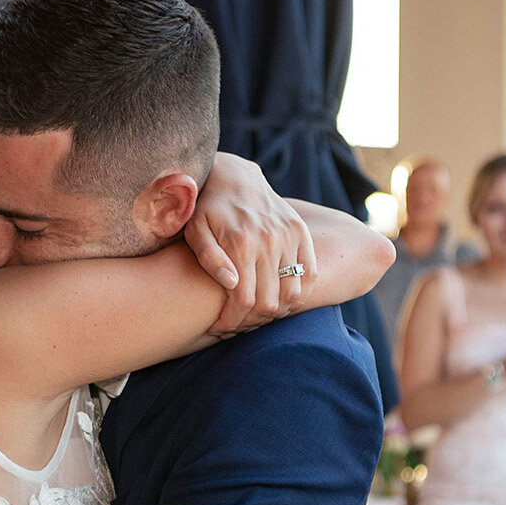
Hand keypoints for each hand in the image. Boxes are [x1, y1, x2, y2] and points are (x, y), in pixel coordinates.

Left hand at [185, 153, 315, 334]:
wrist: (234, 176)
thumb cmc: (206, 209)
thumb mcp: (195, 231)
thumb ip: (210, 258)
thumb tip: (232, 283)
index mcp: (241, 243)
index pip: (244, 300)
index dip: (232, 322)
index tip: (219, 328)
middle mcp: (270, 240)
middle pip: (269, 302)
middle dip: (249, 322)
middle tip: (235, 325)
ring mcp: (289, 236)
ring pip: (292, 294)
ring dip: (275, 313)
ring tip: (255, 315)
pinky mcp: (301, 232)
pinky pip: (310, 275)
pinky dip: (298, 296)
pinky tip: (278, 302)